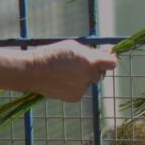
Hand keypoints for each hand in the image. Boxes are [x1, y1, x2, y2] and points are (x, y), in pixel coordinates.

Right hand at [0, 40, 117, 102]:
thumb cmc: (53, 54)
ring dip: (82, 77)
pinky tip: (62, 80)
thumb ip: (91, 52)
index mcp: (90, 62)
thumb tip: (107, 53)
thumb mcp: (73, 47)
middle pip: (100, 73)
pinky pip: (80, 89)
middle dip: (93, 68)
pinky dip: (74, 86)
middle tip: (79, 63)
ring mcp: (82, 89)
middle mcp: (88, 77)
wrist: (32, 71)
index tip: (105, 57)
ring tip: (65, 72)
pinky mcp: (75, 98)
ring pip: (88, 82)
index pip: (112, 62)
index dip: (109, 59)